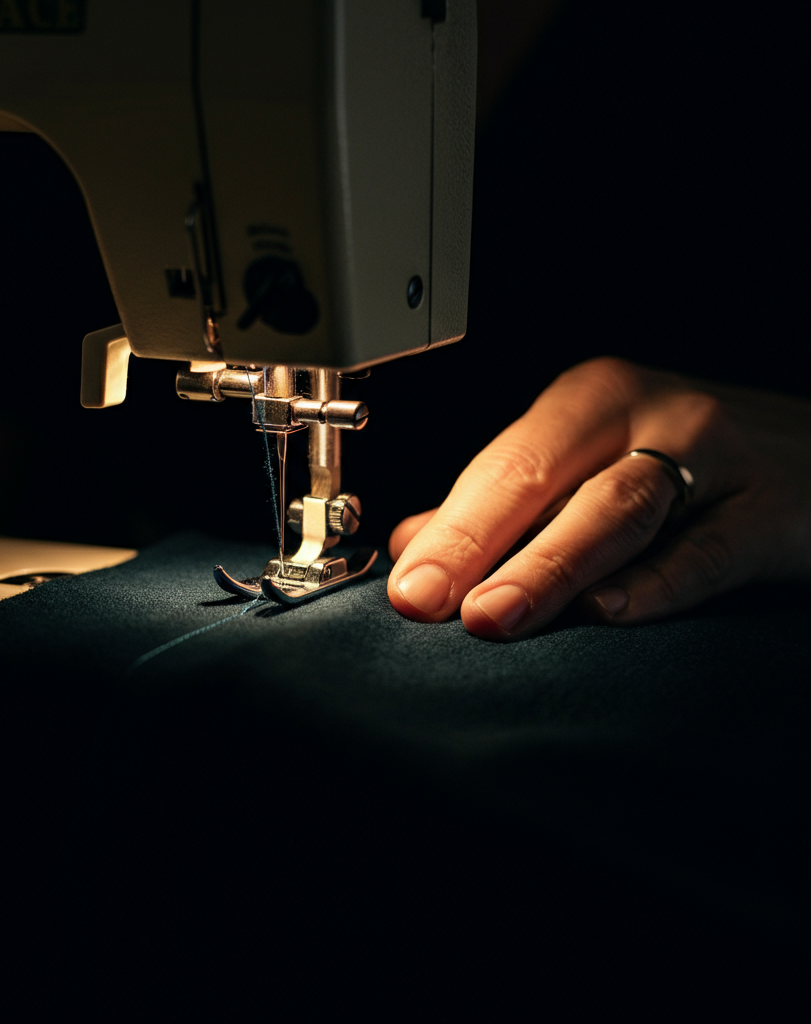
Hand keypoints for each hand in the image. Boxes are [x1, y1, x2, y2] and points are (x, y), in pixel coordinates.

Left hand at [388, 357, 810, 639]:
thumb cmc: (686, 463)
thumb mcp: (593, 466)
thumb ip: (506, 509)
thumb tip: (412, 545)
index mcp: (589, 401)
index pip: (501, 466)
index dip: (449, 528)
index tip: (407, 587)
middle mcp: (648, 413)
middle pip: (546, 476)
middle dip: (478, 542)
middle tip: (427, 602)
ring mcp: (715, 454)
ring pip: (618, 509)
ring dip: (549, 566)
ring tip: (495, 614)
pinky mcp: (774, 507)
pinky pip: (707, 549)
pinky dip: (655, 582)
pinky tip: (606, 612)